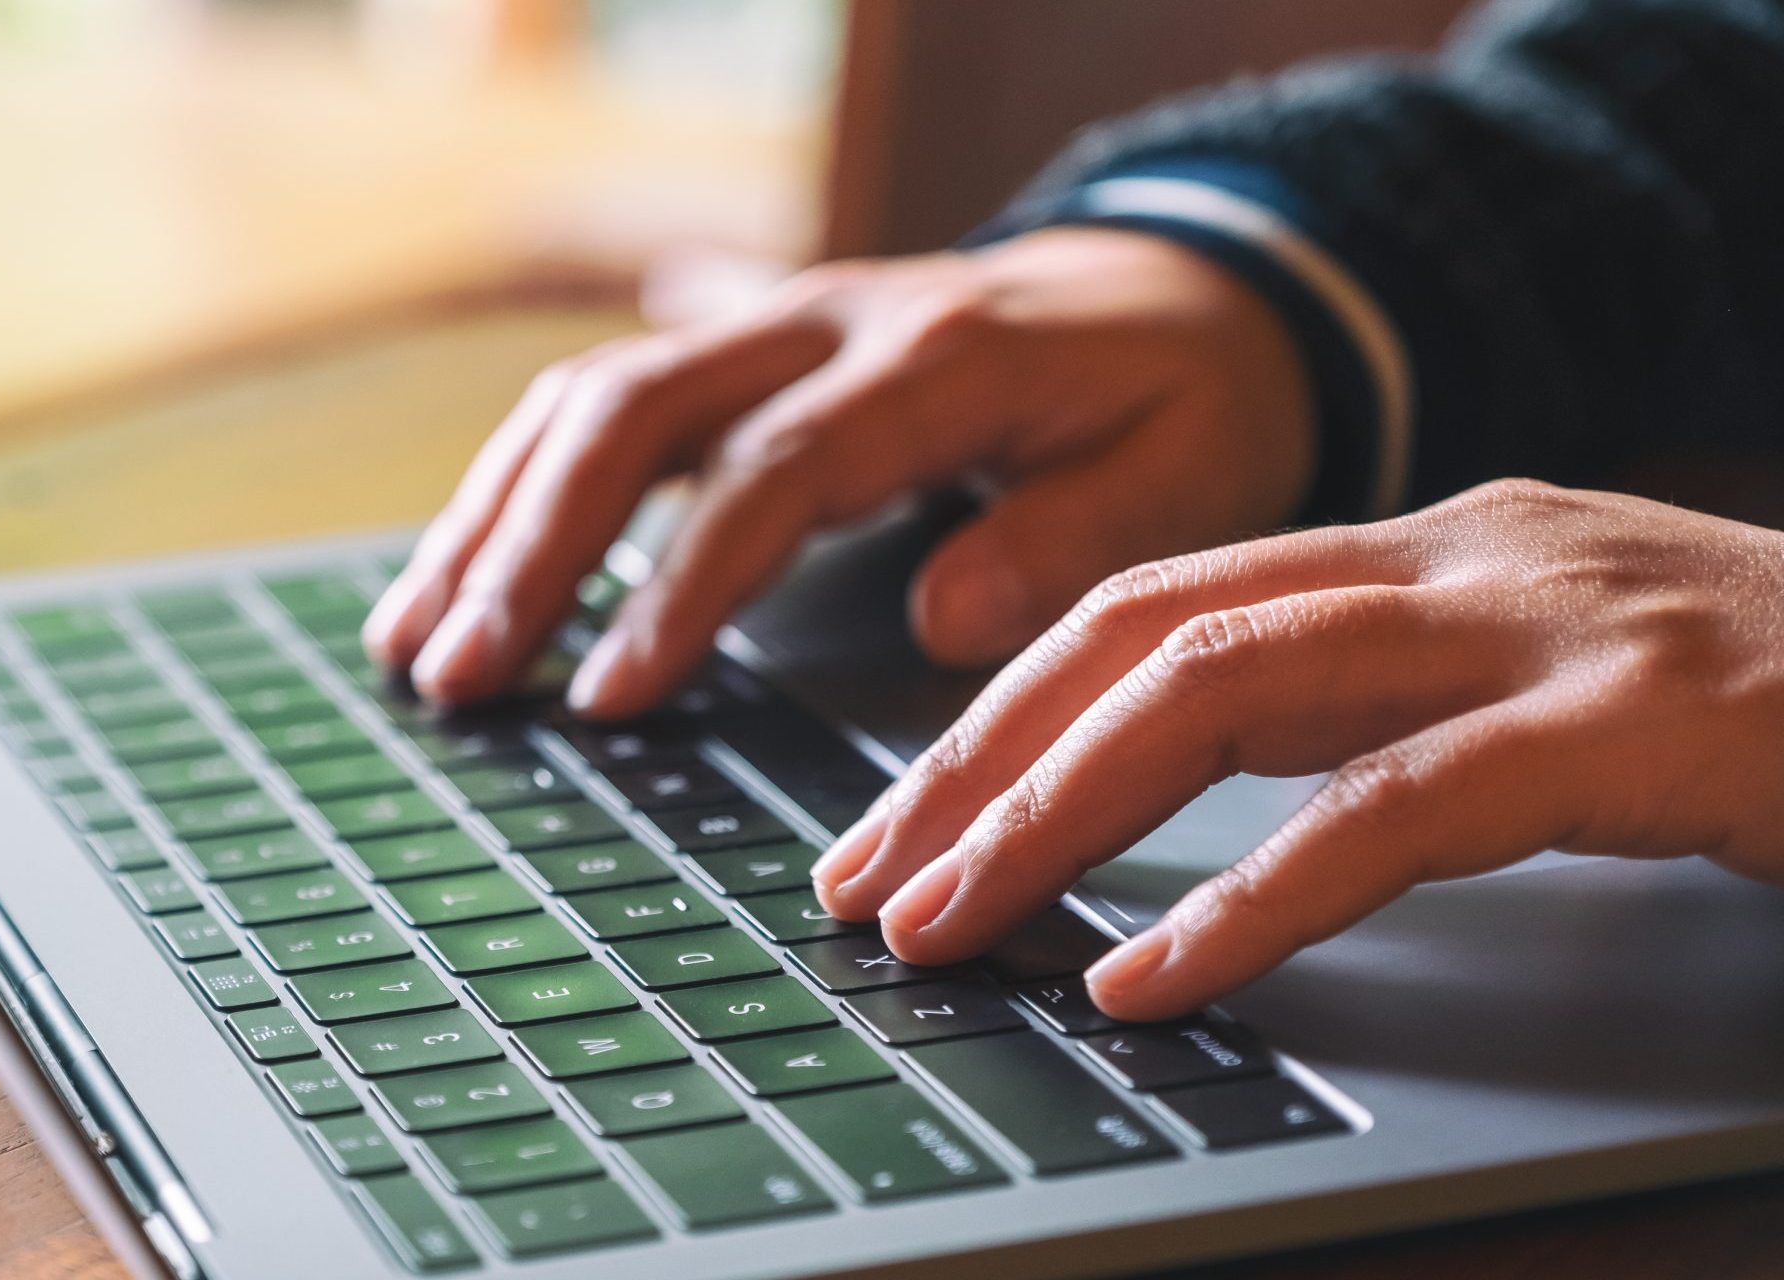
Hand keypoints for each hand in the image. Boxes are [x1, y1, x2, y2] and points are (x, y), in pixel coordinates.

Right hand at [365, 227, 1316, 716]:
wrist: (1191, 283)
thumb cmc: (1188, 396)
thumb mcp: (1189, 471)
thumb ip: (1071, 540)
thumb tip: (943, 620)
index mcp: (937, 358)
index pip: (774, 470)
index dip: (680, 582)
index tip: (612, 693)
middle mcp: (830, 320)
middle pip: (635, 411)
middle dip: (531, 547)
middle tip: (458, 675)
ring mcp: (775, 320)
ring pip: (591, 394)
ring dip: (493, 517)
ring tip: (417, 641)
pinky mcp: (745, 342)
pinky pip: (602, 396)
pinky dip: (519, 484)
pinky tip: (461, 569)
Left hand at [811, 480, 1783, 1021]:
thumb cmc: (1754, 711)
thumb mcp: (1525, 692)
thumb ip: (1359, 724)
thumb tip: (1155, 825)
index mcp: (1416, 547)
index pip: (1139, 602)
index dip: (991, 713)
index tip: (888, 824)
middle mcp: (1460, 556)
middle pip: (1143, 632)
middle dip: (977, 762)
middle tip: (866, 886)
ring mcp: (1552, 627)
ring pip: (1232, 689)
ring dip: (1062, 815)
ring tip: (953, 924)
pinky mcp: (1644, 724)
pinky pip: (1401, 809)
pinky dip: (1255, 894)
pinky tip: (1154, 973)